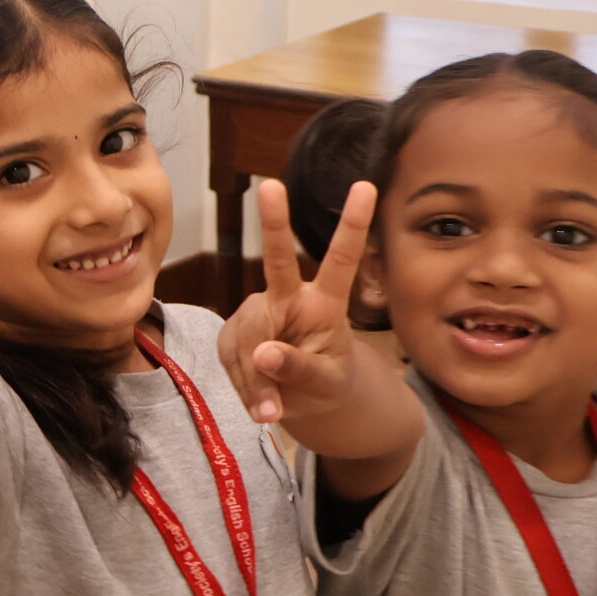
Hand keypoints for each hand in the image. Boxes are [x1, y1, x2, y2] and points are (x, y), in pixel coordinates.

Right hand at [217, 179, 377, 425]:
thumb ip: (298, 369)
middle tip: (271, 187)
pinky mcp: (234, 332)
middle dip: (273, 223)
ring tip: (270, 408)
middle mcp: (290, 298)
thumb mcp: (325, 385)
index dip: (353, 226)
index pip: (341, 262)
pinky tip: (257, 399)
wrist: (303, 402)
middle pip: (278, 260)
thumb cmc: (326, 385)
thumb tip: (263, 353)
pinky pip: (230, 356)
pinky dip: (242, 385)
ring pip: (247, 338)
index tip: (366, 187)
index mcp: (325, 305)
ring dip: (254, 379)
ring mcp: (258, 311)